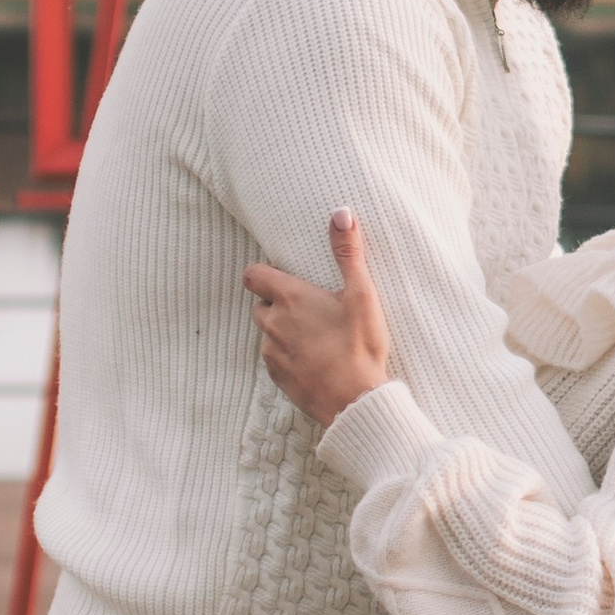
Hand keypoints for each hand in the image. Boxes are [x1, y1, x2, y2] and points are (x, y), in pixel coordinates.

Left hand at [243, 209, 395, 427]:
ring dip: (284, 331)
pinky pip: (275, 358)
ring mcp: (272, 352)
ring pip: (268, 332)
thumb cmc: (360, 346)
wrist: (357, 402)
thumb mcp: (361, 295)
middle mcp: (273, 323)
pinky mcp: (277, 377)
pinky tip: (316, 360)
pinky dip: (289, 356)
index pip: (253, 274)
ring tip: (318, 337)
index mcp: (289, 298)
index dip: (265, 274)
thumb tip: (341, 212)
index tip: (288, 279)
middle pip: (260, 304)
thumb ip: (348, 253)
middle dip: (279, 304)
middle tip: (312, 310)